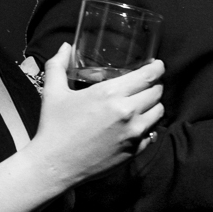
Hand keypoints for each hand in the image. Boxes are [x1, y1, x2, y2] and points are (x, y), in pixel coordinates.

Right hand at [28, 44, 164, 188]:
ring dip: (154, 105)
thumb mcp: (53, 92)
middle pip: (157, 92)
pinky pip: (153, 133)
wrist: (55, 165)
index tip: (157, 65)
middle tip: (147, 84)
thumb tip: (66, 46)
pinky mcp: (135, 150)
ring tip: (143, 103)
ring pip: (159, 112)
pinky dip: (149, 126)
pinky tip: (137, 124)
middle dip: (155, 85)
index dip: (157, 68)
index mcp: (110, 93)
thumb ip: (58, 65)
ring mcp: (134, 133)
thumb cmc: (54, 126)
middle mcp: (127, 112)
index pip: (148, 76)